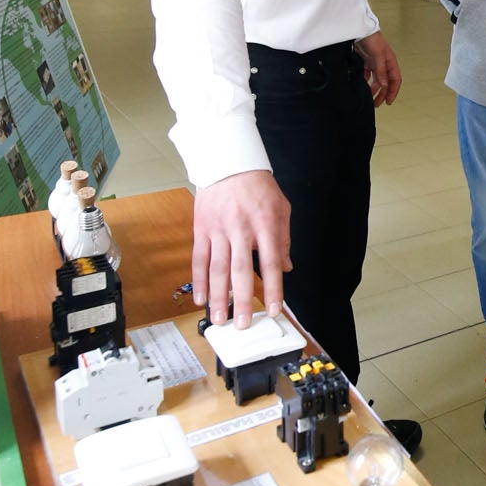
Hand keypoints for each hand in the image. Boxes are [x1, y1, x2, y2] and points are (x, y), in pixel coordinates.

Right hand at [192, 170, 291, 329]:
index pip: (270, 263)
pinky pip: (199, 258)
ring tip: (220, 318)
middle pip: (241, 270)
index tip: (272, 309)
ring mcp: (218, 229)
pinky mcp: (201, 228)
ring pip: (217, 268)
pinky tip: (201, 298)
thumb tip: (286, 268)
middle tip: (243, 324)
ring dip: (218, 296)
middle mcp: (241, 229)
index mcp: (265, 224)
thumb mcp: (281, 208)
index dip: (272, 288)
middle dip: (241, 299)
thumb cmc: (258, 186)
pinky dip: (200, 280)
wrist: (228, 162)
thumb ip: (284, 239)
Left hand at [356, 31, 401, 105]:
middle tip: (376, 104)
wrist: (361, 30)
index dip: (393, 91)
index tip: (388, 102)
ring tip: (369, 97)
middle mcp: (384, 64)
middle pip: (386, 82)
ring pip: (377, 80)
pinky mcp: (367, 61)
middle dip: (382, 94)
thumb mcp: (378, 56)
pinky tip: (362, 85)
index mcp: (391, 63)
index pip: (395, 80)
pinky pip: (368, 74)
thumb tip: (384, 86)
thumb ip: (381, 71)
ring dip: (374, 89)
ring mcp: (376, 63)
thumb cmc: (373, 40)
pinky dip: (366, 80)